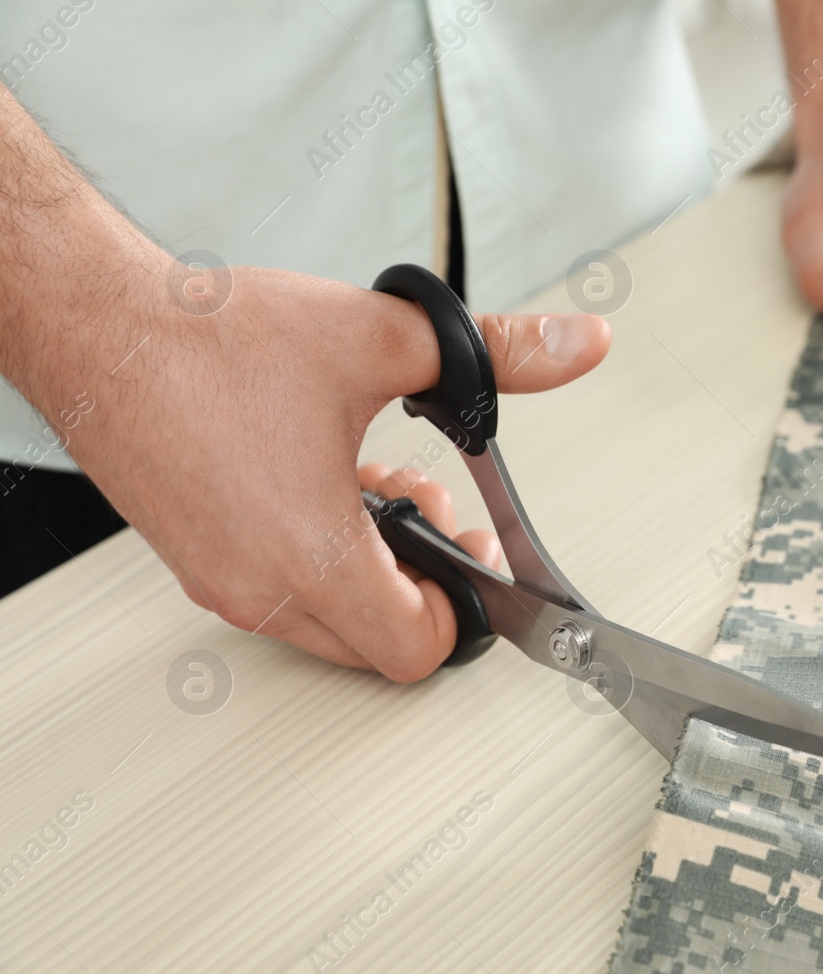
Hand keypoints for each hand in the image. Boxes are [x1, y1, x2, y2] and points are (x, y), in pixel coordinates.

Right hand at [0, 87, 610, 682]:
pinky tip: (327, 479)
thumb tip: (576, 347)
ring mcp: (220, 582)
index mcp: (311, 555)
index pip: (415, 649)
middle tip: (429, 504)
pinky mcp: (196, 562)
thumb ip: (495, 354)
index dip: (466, 610)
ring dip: (374, 567)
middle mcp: (259, 588)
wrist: (96, 324)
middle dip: (424, 580)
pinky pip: (280, 595)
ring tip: (378, 482)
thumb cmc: (208, 339)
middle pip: (378, 645)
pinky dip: (322, 557)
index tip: (475, 551)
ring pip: (329, 623)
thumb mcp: (383, 338)